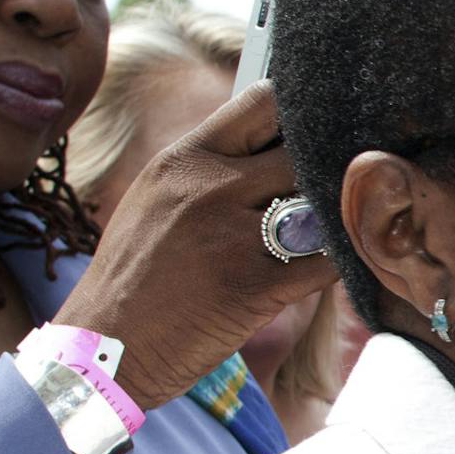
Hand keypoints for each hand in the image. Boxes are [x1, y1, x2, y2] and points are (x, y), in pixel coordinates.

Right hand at [53, 83, 339, 409]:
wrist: (102, 352)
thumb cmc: (138, 279)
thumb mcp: (159, 201)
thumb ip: (212, 171)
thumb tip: (279, 150)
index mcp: (183, 159)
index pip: (263, 102)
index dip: (302, 115)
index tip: (321, 134)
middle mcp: (209, 186)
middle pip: (304, 152)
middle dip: (330, 169)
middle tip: (352, 186)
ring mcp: (232, 235)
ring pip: (323, 203)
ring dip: (342, 216)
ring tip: (352, 227)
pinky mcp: (255, 287)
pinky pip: (326, 261)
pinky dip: (344, 263)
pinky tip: (347, 267)